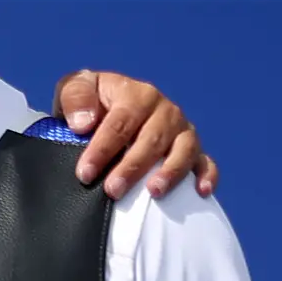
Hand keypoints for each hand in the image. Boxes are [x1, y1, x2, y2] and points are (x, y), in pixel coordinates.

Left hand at [53, 69, 216, 198]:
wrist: (108, 105)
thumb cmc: (91, 102)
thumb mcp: (74, 88)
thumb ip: (76, 98)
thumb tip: (83, 123)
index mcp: (136, 93)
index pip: (120, 123)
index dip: (102, 149)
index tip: (86, 173)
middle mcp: (164, 110)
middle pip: (152, 139)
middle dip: (132, 167)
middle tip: (112, 190)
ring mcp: (181, 130)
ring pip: (183, 150)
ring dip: (170, 172)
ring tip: (153, 192)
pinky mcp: (193, 149)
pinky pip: (205, 162)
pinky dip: (207, 175)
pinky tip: (201, 191)